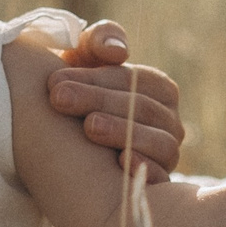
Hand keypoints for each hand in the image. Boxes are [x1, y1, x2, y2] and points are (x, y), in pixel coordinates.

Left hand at [45, 19, 184, 182]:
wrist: (68, 149)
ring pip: (157, 141)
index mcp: (157, 88)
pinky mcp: (159, 184)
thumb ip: (98, 42)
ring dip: (121, 132)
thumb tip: (118, 51)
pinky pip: (161, 177)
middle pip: (141, 108)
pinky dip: (144, 168)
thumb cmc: (79, 96)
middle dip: (98, 100)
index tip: (55, 82)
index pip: (133, 80)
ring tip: (89, 127)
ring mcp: (168, 155)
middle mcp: (170, 122)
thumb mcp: (84, 63)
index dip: (95, 78)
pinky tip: (120, 162)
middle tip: (59, 99)